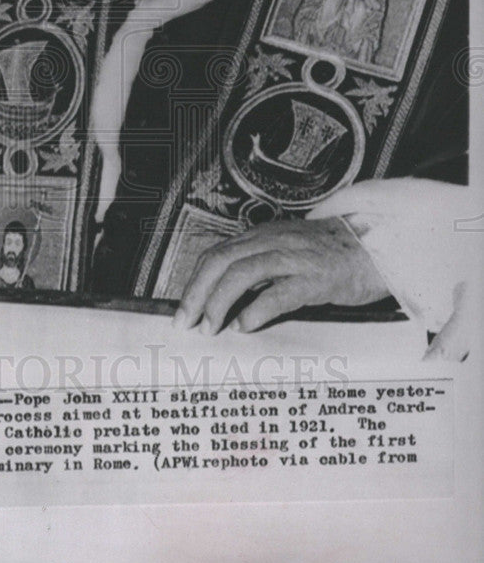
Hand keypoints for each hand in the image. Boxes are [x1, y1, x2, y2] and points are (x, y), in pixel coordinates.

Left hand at [174, 217, 389, 335]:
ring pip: (242, 274)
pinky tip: (245, 326)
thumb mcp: (290, 252)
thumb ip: (261, 267)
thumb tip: (227, 299)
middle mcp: (273, 241)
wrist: (379, 248)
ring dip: (219, 302)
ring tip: (211, 327)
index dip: (195, 281)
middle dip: (196, 294)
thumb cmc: (334, 255)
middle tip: (185, 322)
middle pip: (220, 262)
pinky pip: (278, 293)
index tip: (183, 308)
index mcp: (263, 235)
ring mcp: (294, 258)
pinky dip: (255, 310)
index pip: (216, 254)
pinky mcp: (316, 278)